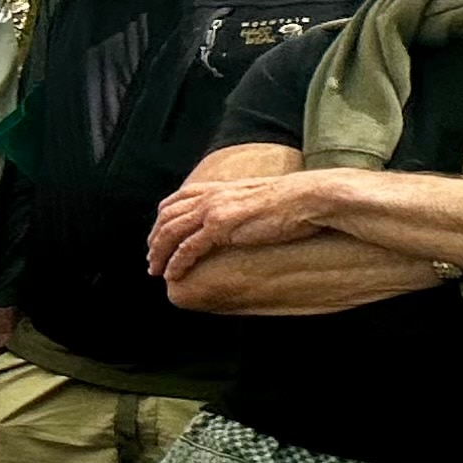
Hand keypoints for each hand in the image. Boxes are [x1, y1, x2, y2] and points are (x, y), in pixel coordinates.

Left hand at [148, 172, 334, 283]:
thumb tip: (239, 217)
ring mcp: (213, 210)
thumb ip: (239, 204)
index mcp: (218, 188)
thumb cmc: (293, 200)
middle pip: (166, 217)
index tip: (157, 235)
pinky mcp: (221, 227)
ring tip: (155, 270)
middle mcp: (210, 196)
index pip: (176, 199)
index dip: (162, 218)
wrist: (310, 198)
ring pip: (170, 233)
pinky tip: (172, 274)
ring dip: (159, 253)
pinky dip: (176, 262)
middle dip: (154, 239)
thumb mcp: (257, 197)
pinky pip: (188, 248)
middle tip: (151, 258)